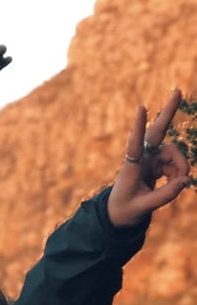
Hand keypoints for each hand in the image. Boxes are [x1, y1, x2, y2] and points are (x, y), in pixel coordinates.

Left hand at [108, 89, 191, 227]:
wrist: (120, 214)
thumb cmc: (125, 210)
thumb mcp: (143, 208)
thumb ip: (164, 196)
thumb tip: (185, 180)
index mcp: (130, 167)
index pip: (134, 145)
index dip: (139, 127)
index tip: (141, 107)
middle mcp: (141, 159)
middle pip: (156, 132)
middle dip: (168, 112)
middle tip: (178, 90)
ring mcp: (150, 159)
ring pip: (174, 153)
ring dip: (181, 167)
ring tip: (178, 184)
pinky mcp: (158, 163)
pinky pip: (176, 164)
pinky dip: (179, 174)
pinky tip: (175, 183)